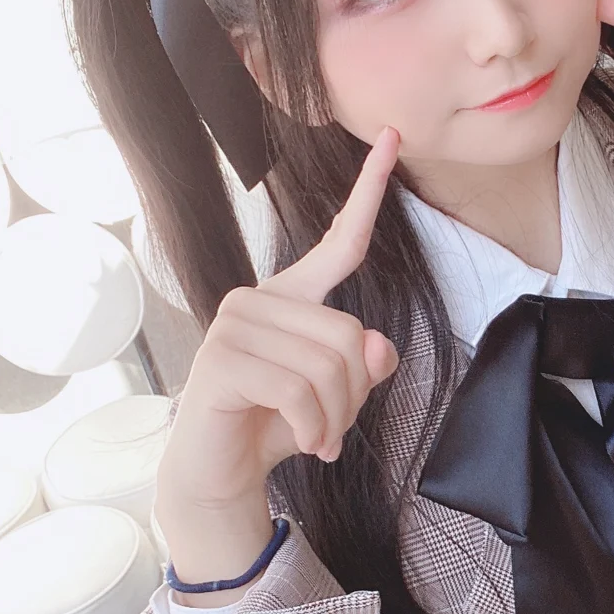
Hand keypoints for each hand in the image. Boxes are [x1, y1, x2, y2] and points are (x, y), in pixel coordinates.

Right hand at [157, 127, 401, 513]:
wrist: (222, 475)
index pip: (340, 243)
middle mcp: (256, 300)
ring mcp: (233, 325)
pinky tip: (305, 445)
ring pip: (328, 365)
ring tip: (319, 439)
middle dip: (354, 395)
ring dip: (335, 418)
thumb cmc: (277, 426)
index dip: (368, 192)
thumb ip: (363, 363)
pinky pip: (299, 390)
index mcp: (290, 298)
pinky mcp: (221, 360)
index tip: (392, 137)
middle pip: (349, 334)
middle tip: (334, 429)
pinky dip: (314, 428)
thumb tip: (376, 346)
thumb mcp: (336, 396)